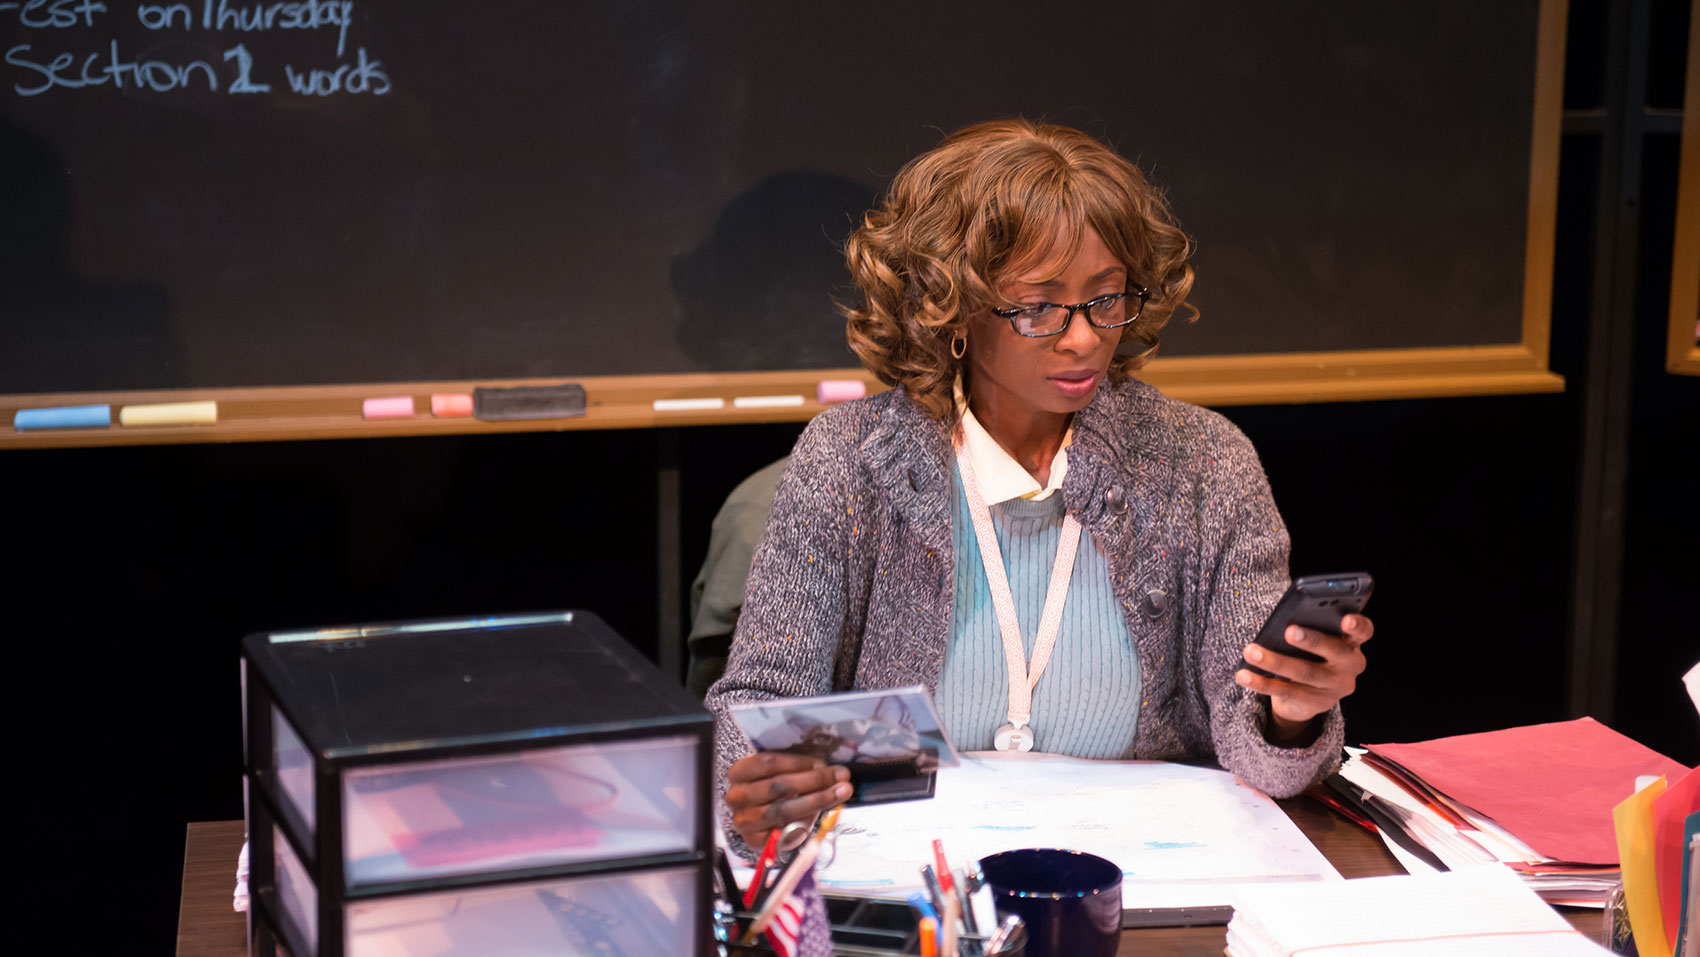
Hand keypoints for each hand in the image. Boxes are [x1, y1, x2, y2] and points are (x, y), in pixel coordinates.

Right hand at [724, 751, 851, 849]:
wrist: (754, 818)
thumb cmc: (770, 789)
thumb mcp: (777, 773)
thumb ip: (796, 769)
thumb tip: (827, 769)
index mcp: (738, 773)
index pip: (768, 763)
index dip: (798, 762)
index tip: (823, 763)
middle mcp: (737, 797)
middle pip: (778, 786)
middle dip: (815, 780)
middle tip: (842, 776)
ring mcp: (744, 821)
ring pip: (783, 810)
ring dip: (817, 800)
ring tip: (841, 792)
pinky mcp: (755, 842)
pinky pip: (784, 832)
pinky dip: (806, 822)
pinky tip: (822, 813)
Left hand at [1236, 613, 1373, 742]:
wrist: (1309, 695)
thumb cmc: (1313, 654)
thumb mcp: (1318, 641)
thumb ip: (1312, 628)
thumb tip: (1282, 621)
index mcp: (1352, 643)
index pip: (1363, 631)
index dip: (1357, 625)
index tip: (1346, 619)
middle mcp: (1350, 665)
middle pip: (1333, 651)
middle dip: (1311, 640)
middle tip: (1288, 630)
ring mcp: (1334, 687)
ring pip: (1304, 673)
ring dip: (1275, 661)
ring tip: (1251, 651)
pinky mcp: (1315, 703)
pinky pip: (1285, 692)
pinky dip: (1261, 683)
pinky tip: (1244, 675)